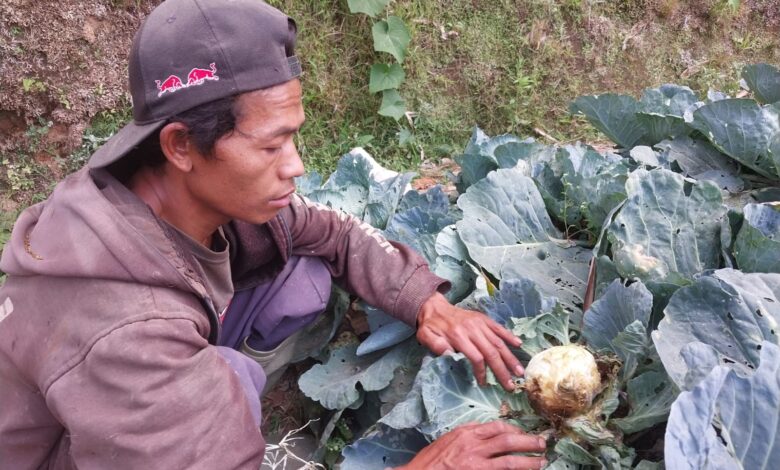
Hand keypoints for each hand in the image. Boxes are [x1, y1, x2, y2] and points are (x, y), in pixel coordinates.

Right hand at [397, 421, 546, 469]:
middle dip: (529, 441)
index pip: (497, 427)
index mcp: (466, 433)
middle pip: (508, 440)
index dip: (515, 430)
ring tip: (542, 461)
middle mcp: (473, 446)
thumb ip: (467, 435)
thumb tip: (485, 432)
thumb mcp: (447, 441)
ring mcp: (476, 463)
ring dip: (529, 461)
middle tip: (542, 443)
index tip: (523, 434)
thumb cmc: (430, 462)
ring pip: (510, 460)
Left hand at [416, 292, 523, 390]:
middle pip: (491, 352)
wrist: (434, 307)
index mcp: (458, 336)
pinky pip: (499, 328)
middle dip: (502, 370)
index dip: (482, 372)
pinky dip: (510, 336)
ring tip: (520, 372)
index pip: (476, 357)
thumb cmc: (431, 326)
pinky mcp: (484, 319)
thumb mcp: (425, 336)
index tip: (484, 384)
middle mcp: (472, 329)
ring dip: (510, 358)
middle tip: (512, 385)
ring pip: (498, 342)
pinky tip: (519, 345)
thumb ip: (435, 345)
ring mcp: (480, 323)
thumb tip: (449, 355)